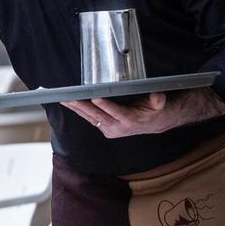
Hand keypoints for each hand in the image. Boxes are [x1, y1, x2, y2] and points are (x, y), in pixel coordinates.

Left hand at [61, 88, 224, 138]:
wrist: (154, 123)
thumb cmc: (155, 109)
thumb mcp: (160, 103)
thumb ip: (157, 100)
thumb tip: (157, 96)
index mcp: (131, 120)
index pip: (116, 112)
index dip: (105, 105)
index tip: (96, 97)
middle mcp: (118, 127)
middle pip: (98, 115)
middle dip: (83, 106)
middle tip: (71, 97)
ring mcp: (110, 129)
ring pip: (90, 118)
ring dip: (77, 108)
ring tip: (64, 99)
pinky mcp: (104, 128)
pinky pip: (89, 119)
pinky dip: (79, 111)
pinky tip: (69, 103)